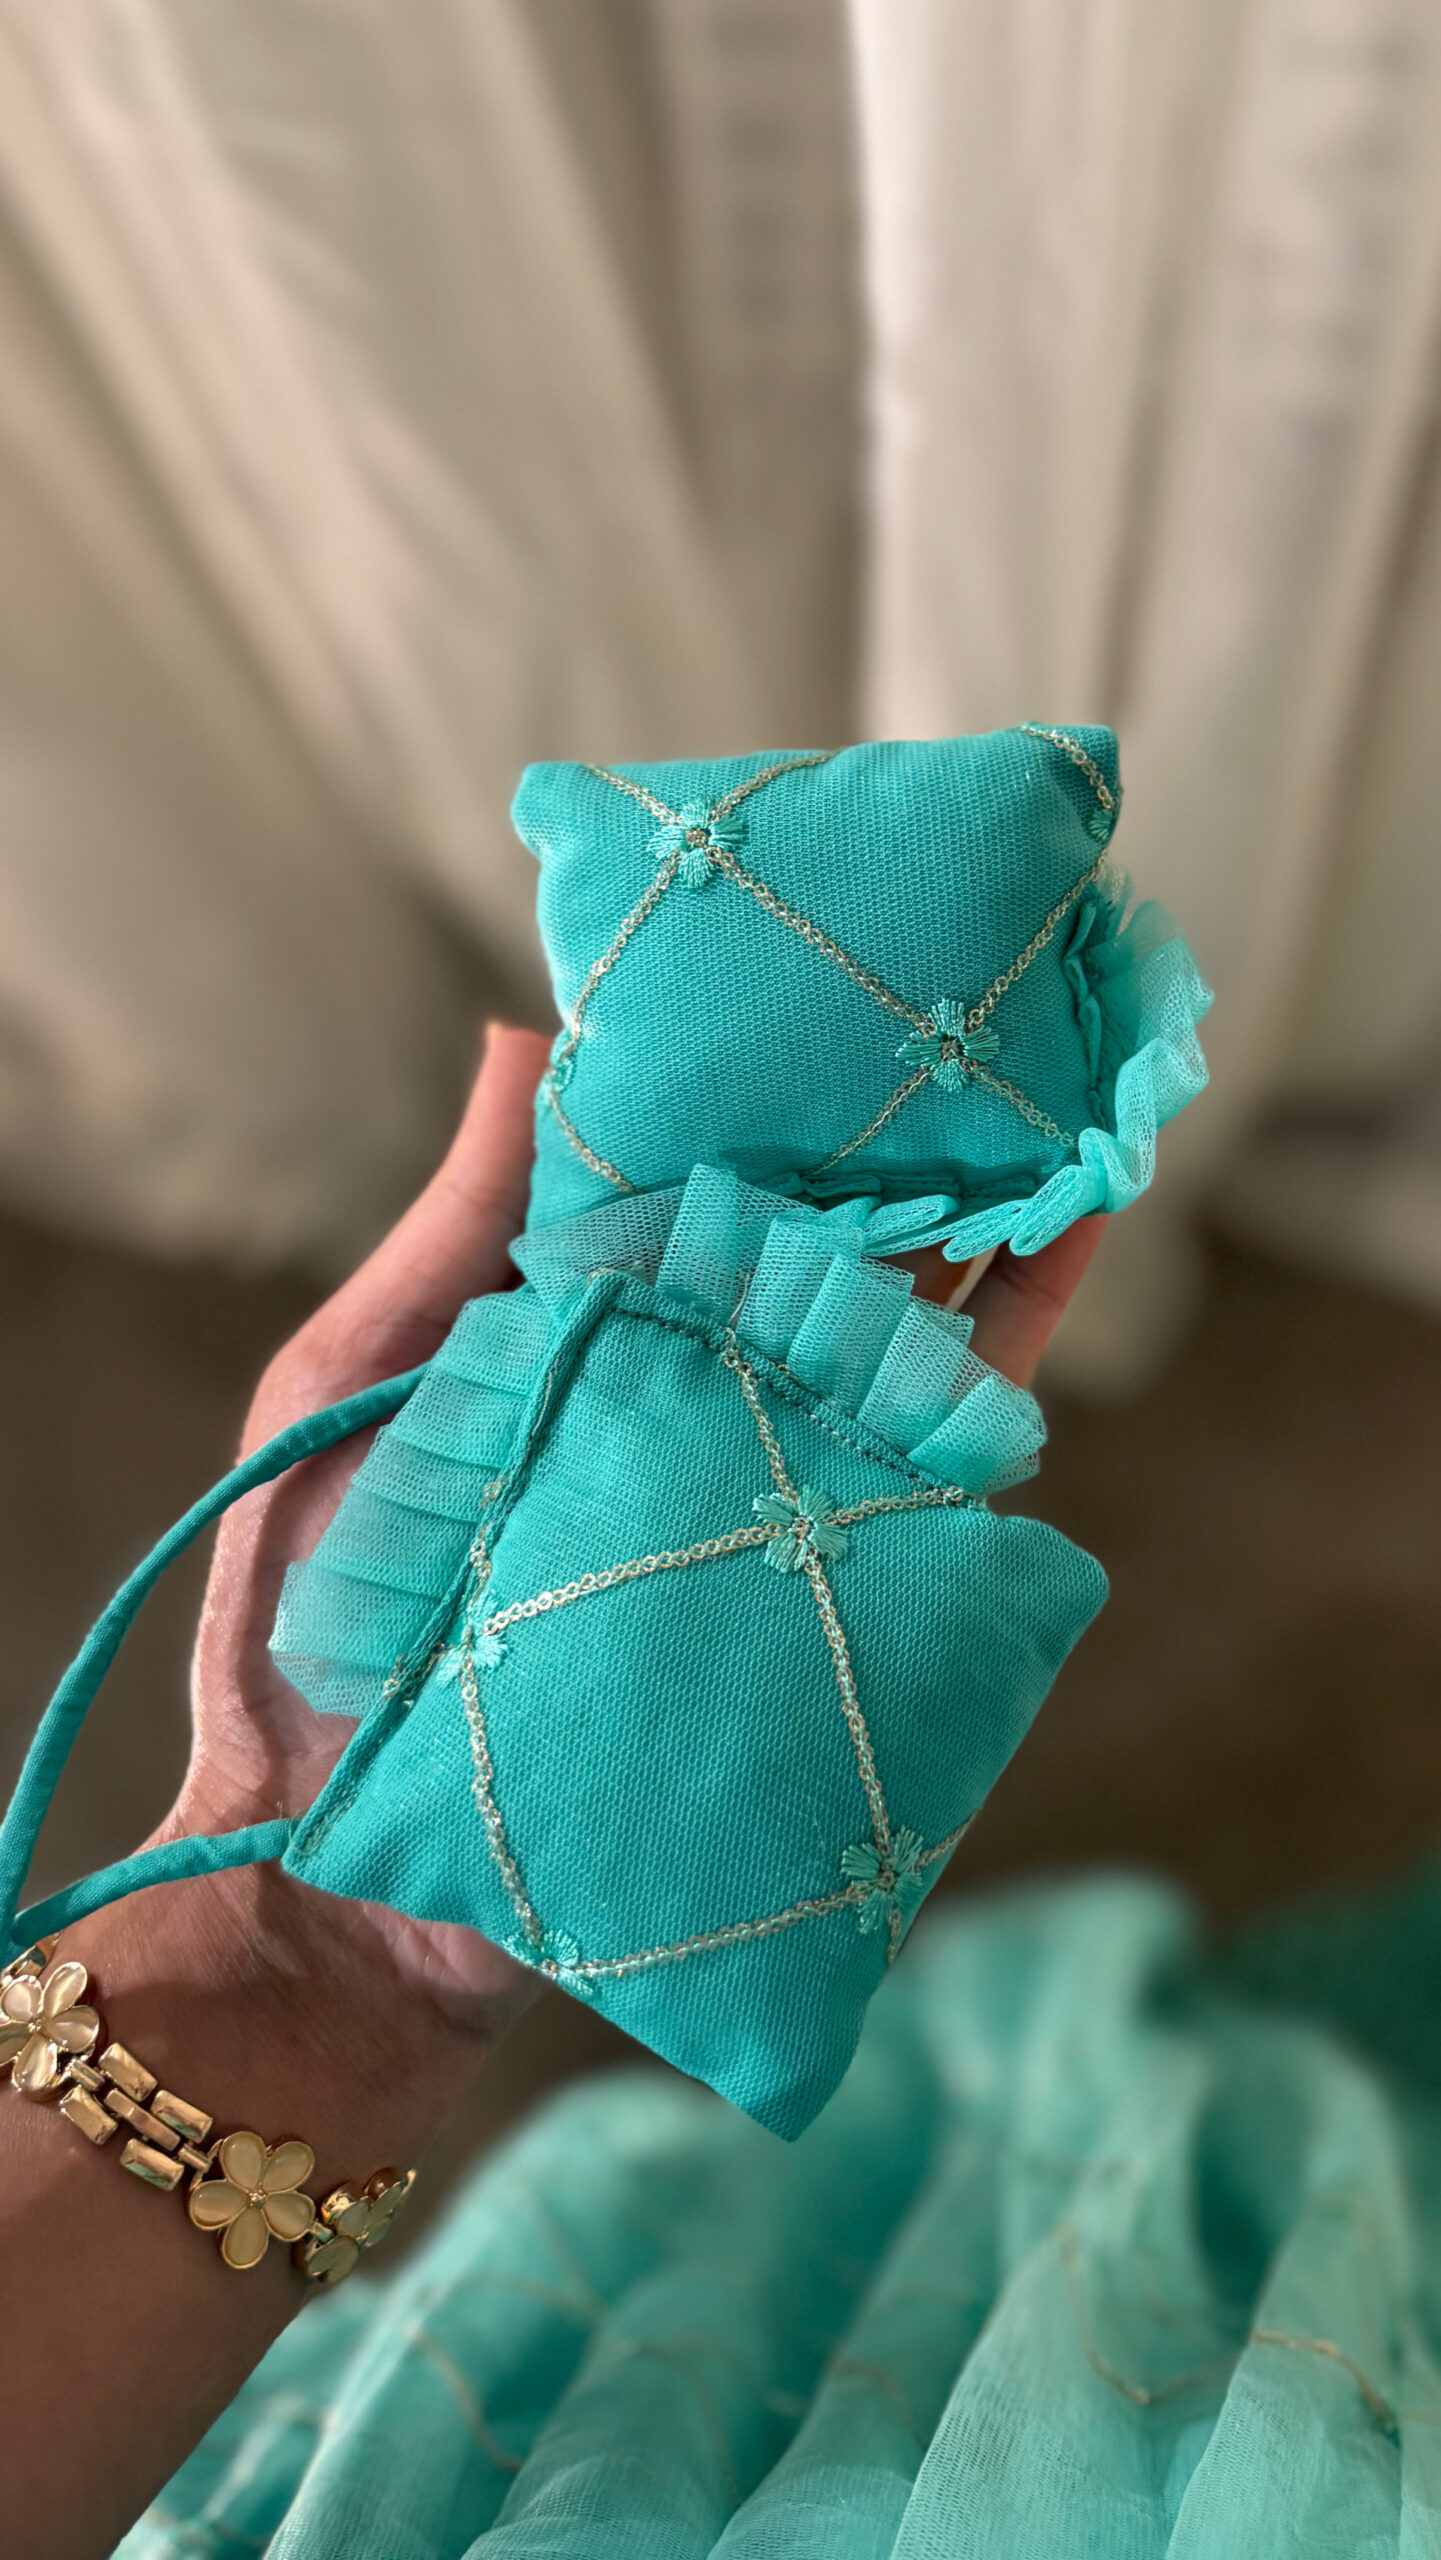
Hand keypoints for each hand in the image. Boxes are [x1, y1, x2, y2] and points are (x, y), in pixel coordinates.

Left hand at [147, 1032, 1099, 2111]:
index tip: (818, 978)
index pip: (685, 1185)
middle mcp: (685, 1399)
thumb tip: (521, 1034)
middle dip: (887, 1141)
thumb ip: (453, 1233)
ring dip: (974, 1216)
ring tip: (1050, 1093)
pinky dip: (1006, 1351)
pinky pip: (932, 1456)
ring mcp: (761, 1485)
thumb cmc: (312, 1631)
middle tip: (969, 1013)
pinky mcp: (823, 1578)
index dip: (752, 1087)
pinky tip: (1066, 1238)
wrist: (352, 1874)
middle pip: (807, 1245)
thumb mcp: (352, 1391)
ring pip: (892, 1329)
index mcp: (577, 1340)